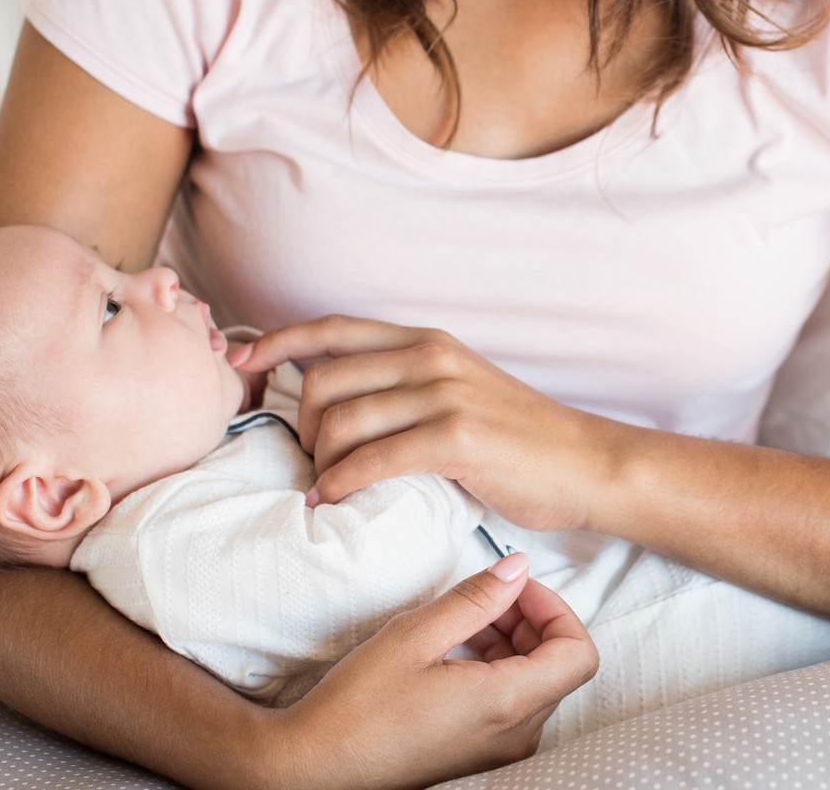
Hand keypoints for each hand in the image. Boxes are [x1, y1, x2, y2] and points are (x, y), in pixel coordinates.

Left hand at [231, 317, 624, 529]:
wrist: (586, 463)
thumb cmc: (519, 439)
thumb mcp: (460, 390)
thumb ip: (406, 385)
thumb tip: (338, 402)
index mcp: (429, 341)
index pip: (336, 329)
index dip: (280, 342)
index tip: (243, 363)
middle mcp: (432, 357)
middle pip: (324, 380)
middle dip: (301, 426)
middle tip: (311, 461)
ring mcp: (445, 394)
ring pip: (340, 421)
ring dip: (318, 461)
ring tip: (325, 486)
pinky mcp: (456, 437)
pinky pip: (371, 458)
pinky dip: (340, 482)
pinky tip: (331, 500)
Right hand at [259, 553, 597, 789]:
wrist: (314, 768)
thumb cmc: (357, 707)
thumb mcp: (416, 636)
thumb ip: (477, 599)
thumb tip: (518, 568)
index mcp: (507, 705)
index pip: (579, 653)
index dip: (557, 609)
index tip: (518, 587)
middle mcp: (515, 735)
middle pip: (560, 666)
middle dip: (533, 620)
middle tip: (490, 594)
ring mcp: (499, 750)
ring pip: (538, 684)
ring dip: (515, 642)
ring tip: (467, 619)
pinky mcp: (480, 754)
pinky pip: (513, 704)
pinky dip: (500, 668)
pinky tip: (458, 650)